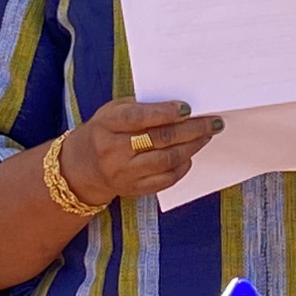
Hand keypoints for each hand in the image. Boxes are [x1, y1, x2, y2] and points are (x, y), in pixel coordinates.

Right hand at [60, 98, 220, 206]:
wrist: (83, 166)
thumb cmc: (106, 130)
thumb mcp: (113, 110)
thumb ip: (142, 106)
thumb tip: (180, 106)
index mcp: (107, 124)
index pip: (139, 118)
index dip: (165, 113)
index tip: (189, 108)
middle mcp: (114, 151)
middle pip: (159, 139)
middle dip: (191, 129)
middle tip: (213, 122)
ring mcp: (124, 173)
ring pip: (166, 160)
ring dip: (192, 147)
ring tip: (206, 136)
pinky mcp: (134, 189)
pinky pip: (165, 180)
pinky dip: (182, 167)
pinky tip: (190, 155)